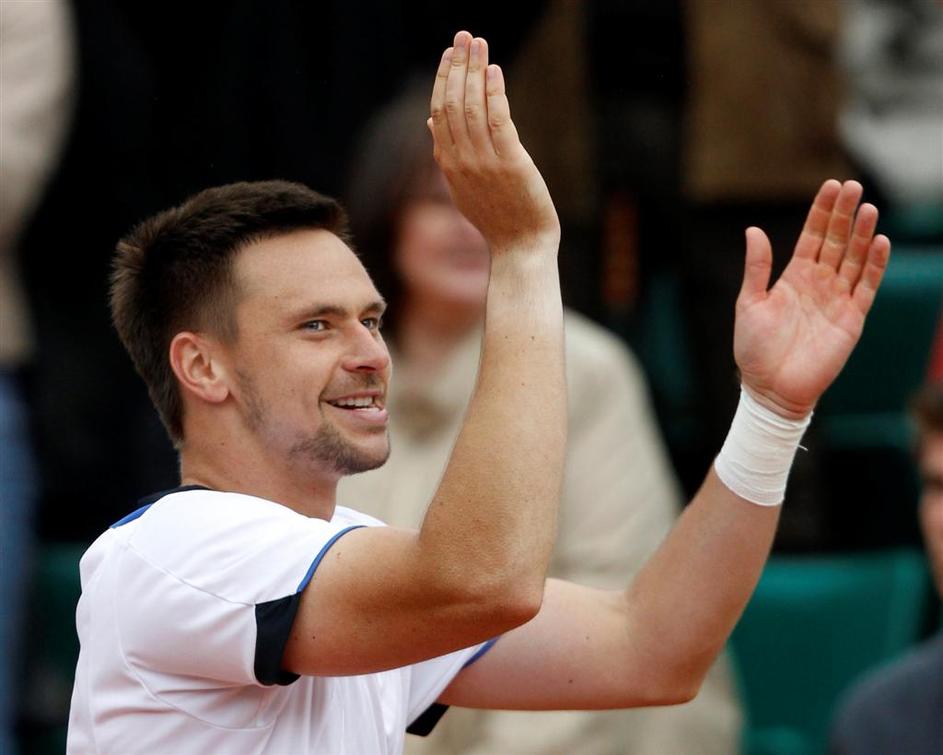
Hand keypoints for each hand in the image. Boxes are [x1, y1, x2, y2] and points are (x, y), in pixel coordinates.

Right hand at [428, 31, 559, 253]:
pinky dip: (494, 94)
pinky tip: (494, 72)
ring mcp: (485, 163)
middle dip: (458, 66)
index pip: (439, 111)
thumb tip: (431, 120)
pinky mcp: (511, 164)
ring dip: (475, 71)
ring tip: (478, 44)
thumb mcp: (463, 186)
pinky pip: (499, 122)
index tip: (450, 52)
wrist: (520, 248)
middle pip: (453, 104)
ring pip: (473, 108)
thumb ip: (446, 153)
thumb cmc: (497, 217)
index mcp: (449, 164)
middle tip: (463, 36)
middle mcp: (462, 161)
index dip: (444, 79)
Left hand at [734, 179, 890, 417]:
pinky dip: (874, 265)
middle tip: (854, 185)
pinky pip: (866, 287)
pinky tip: (880, 242)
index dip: (822, 212)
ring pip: (854, 259)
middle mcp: (818, 284)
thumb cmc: (754, 349)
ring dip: (862, 234)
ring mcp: (836, 300)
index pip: (812, 236)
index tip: (831, 186)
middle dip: (844, 214)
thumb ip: (757, 267)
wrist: (770, 388)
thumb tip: (753, 230)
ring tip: (868, 208)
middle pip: (836, 241)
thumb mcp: (749, 303)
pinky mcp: (851, 319)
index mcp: (794, 277)